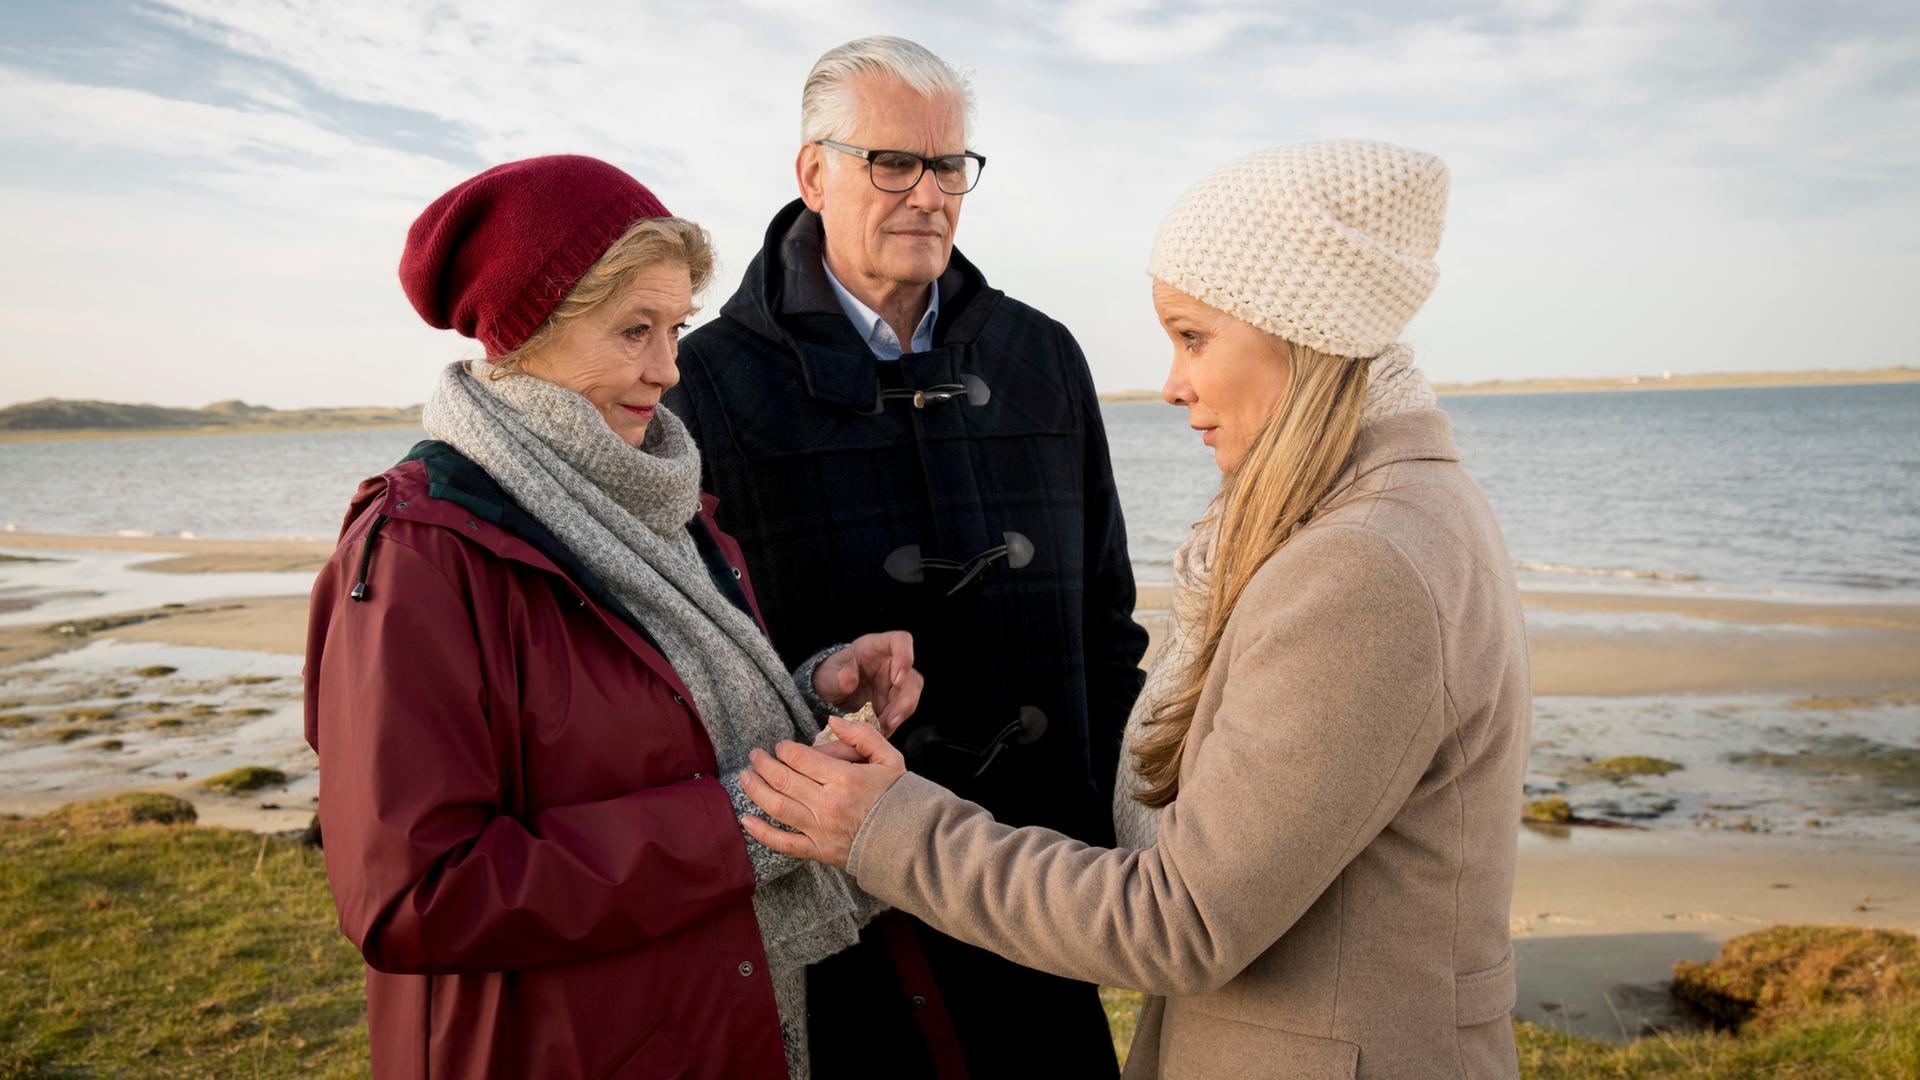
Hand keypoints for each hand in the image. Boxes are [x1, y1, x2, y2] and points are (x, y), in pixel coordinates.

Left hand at [740, 715, 905, 868]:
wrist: (912, 841)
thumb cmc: (900, 798)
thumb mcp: (889, 758)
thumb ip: (862, 734)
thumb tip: (832, 720)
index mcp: (845, 778)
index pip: (800, 758)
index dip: (784, 749)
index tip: (781, 746)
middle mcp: (828, 803)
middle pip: (782, 779)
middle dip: (763, 763)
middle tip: (755, 755)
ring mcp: (821, 829)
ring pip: (776, 807)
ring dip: (755, 789)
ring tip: (744, 776)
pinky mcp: (818, 851)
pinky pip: (783, 843)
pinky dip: (762, 833)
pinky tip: (746, 821)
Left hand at [812, 631, 922, 733]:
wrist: (830, 693)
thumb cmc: (832, 674)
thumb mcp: (830, 673)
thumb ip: (839, 675)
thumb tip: (848, 679)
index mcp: (877, 647)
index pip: (901, 641)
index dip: (905, 657)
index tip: (897, 679)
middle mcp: (892, 664)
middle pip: (912, 678)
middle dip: (905, 699)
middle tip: (891, 718)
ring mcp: (895, 685)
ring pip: (910, 698)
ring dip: (899, 715)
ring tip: (883, 728)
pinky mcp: (893, 703)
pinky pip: (900, 714)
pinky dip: (892, 724)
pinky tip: (880, 732)